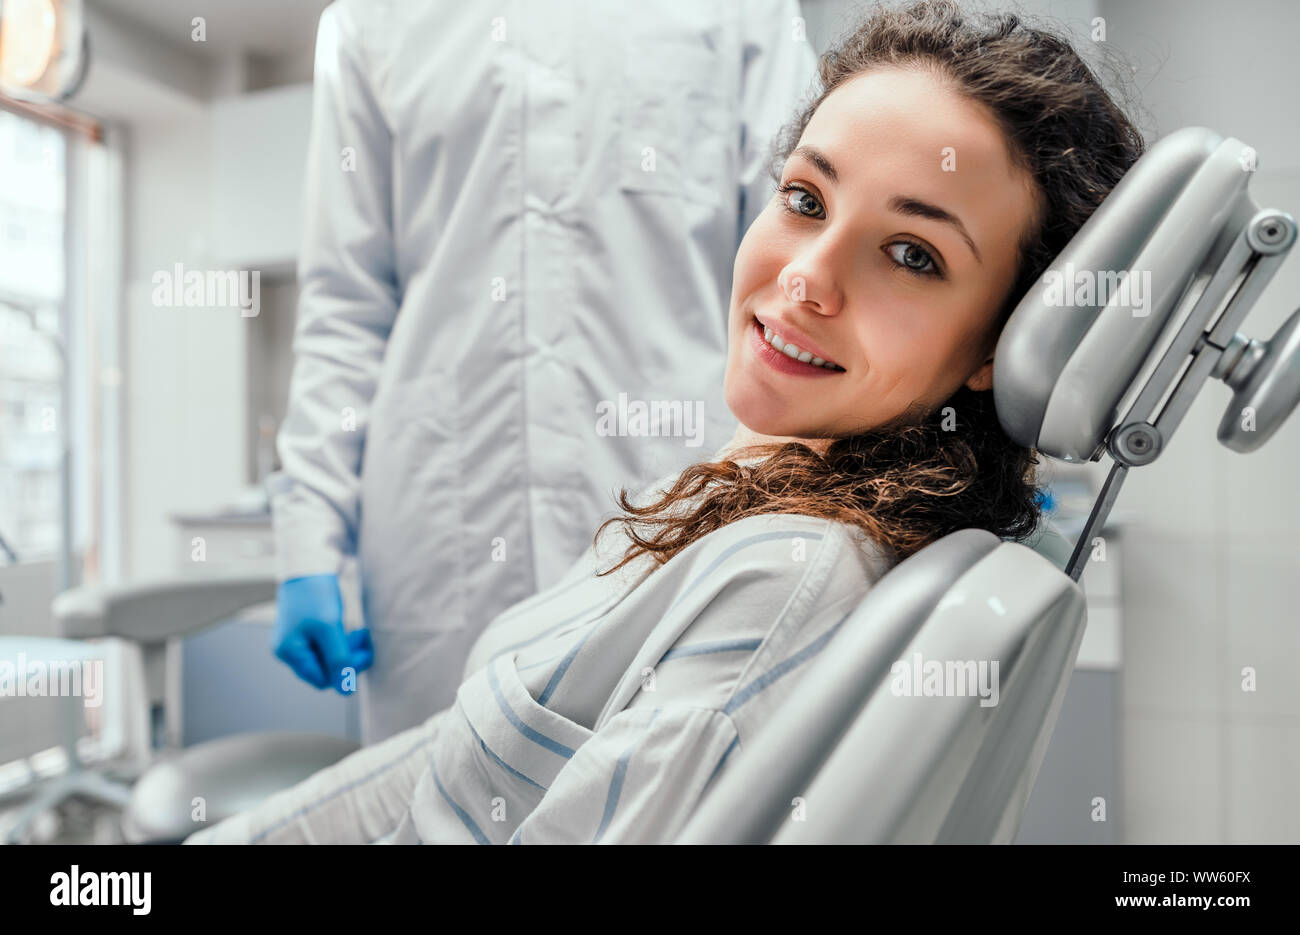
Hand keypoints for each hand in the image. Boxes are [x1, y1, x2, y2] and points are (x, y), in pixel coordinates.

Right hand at [272, 574, 373, 693]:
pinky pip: (326, 646)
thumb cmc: (315, 595)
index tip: (363, 651)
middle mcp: (288, 650)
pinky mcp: (304, 631)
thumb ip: (338, 660)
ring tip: (359, 632)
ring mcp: (294, 641)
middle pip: (325, 670)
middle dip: (347, 658)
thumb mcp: (330, 628)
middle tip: (363, 637)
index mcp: (289, 652)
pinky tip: (350, 629)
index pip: (322, 680)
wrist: (308, 565)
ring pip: (327, 658)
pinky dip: (340, 640)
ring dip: (346, 648)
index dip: (345, 670)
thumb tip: (345, 690)